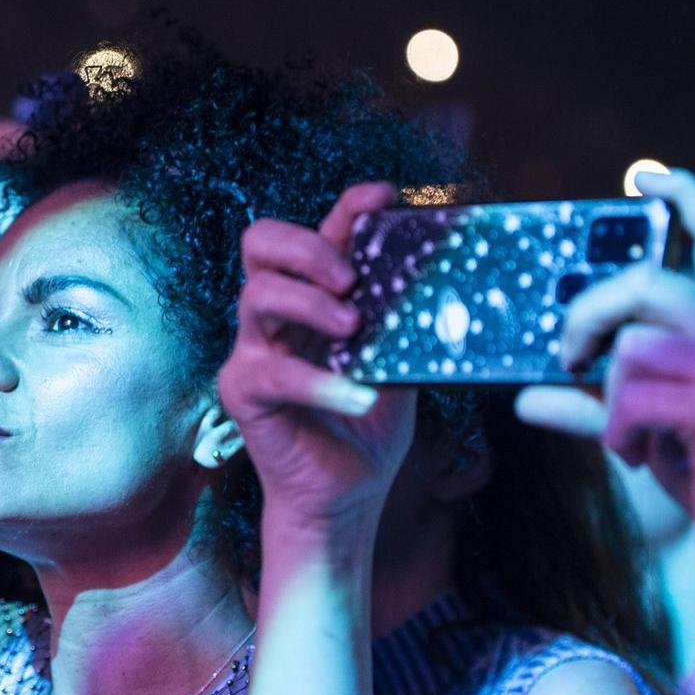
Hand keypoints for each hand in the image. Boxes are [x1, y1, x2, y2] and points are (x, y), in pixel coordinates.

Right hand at [217, 182, 416, 532]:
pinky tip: (359, 397)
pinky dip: (321, 382)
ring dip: (310, 304)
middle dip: (308, 246)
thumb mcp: (399, 361)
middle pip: (260, 243)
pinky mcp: (244, 393)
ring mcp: (253, 352)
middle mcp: (274, 316)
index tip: (383, 197)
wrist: (344, 496)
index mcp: (311, 298)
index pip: (315, 232)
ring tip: (354, 327)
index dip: (345, 206)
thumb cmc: (368, 425)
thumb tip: (450, 284)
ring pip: (257, 296)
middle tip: (352, 277)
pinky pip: (274, 374)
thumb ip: (407, 321)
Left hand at [516, 170, 694, 593]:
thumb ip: (594, 400)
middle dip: (585, 317)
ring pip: (627, 350)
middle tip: (565, 356)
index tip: (645, 176)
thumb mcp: (649, 426)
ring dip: (610, 404)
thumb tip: (522, 396)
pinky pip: (628, 400)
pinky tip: (645, 458)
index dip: (683, 197)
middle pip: (640, 283)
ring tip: (635, 439)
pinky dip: (618, 436)